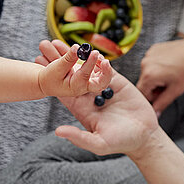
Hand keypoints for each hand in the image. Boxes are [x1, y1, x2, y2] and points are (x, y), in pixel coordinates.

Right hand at [35, 40, 112, 97]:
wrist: (48, 82)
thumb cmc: (50, 77)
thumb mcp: (57, 68)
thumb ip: (68, 58)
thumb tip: (77, 47)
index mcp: (76, 87)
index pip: (85, 75)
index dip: (90, 63)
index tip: (93, 52)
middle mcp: (85, 86)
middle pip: (101, 83)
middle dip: (106, 72)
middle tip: (105, 61)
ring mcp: (88, 81)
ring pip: (102, 76)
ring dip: (102, 64)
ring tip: (95, 53)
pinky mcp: (89, 74)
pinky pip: (99, 69)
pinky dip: (98, 61)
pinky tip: (93, 54)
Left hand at [36, 40, 157, 155]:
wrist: (144, 136)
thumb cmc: (120, 142)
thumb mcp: (98, 143)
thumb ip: (79, 137)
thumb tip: (58, 132)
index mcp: (81, 109)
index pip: (63, 90)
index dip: (51, 77)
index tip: (38, 64)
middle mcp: (89, 97)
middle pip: (71, 74)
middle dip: (58, 59)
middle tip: (45, 43)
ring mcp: (103, 88)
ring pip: (86, 68)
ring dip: (76, 55)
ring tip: (63, 40)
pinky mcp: (117, 83)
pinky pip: (106, 69)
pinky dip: (99, 60)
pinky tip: (92, 49)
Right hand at [136, 36, 183, 113]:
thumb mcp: (176, 90)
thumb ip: (162, 104)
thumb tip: (155, 113)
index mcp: (149, 75)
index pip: (142, 93)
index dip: (152, 97)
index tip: (162, 94)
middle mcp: (145, 63)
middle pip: (144, 83)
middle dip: (155, 87)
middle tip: (170, 84)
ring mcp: (148, 54)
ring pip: (148, 73)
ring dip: (156, 77)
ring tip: (171, 73)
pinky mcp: (153, 49)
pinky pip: (151, 63)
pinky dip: (158, 67)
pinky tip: (170, 65)